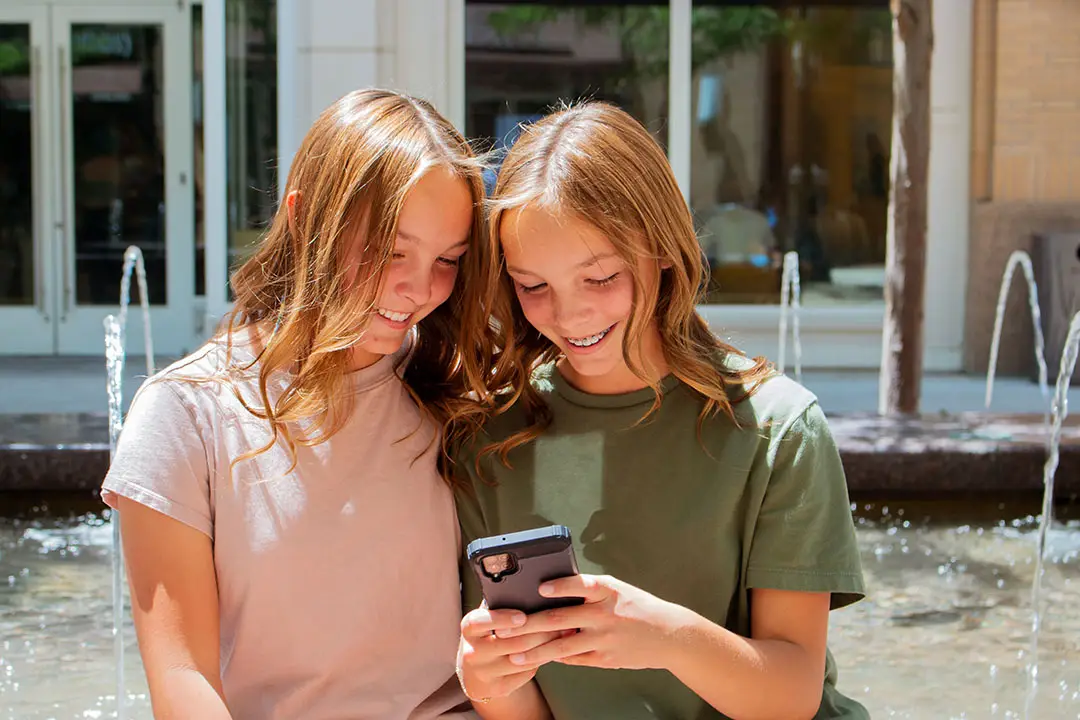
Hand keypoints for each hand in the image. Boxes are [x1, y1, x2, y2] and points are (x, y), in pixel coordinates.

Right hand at [457, 604, 567, 701]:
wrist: (478, 670)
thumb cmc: (490, 633)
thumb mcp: (489, 618)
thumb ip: (502, 604)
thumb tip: (532, 589)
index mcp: (469, 629)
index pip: (479, 622)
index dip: (501, 619)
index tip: (522, 617)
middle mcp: (472, 652)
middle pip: (510, 642)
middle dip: (540, 631)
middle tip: (562, 621)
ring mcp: (484, 672)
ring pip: (522, 659)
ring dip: (547, 645)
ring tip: (565, 633)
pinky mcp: (498, 688)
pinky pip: (526, 673)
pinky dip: (542, 660)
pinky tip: (554, 650)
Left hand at [495, 574, 690, 670]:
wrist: (669, 634)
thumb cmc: (637, 606)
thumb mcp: (616, 590)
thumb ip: (588, 591)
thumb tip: (553, 591)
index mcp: (607, 592)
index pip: (580, 585)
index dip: (559, 586)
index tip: (539, 587)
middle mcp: (604, 615)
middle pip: (560, 618)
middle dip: (529, 624)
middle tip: (506, 628)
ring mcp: (604, 639)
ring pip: (562, 646)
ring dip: (535, 652)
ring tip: (514, 656)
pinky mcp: (605, 659)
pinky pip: (574, 658)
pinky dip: (556, 658)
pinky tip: (538, 659)